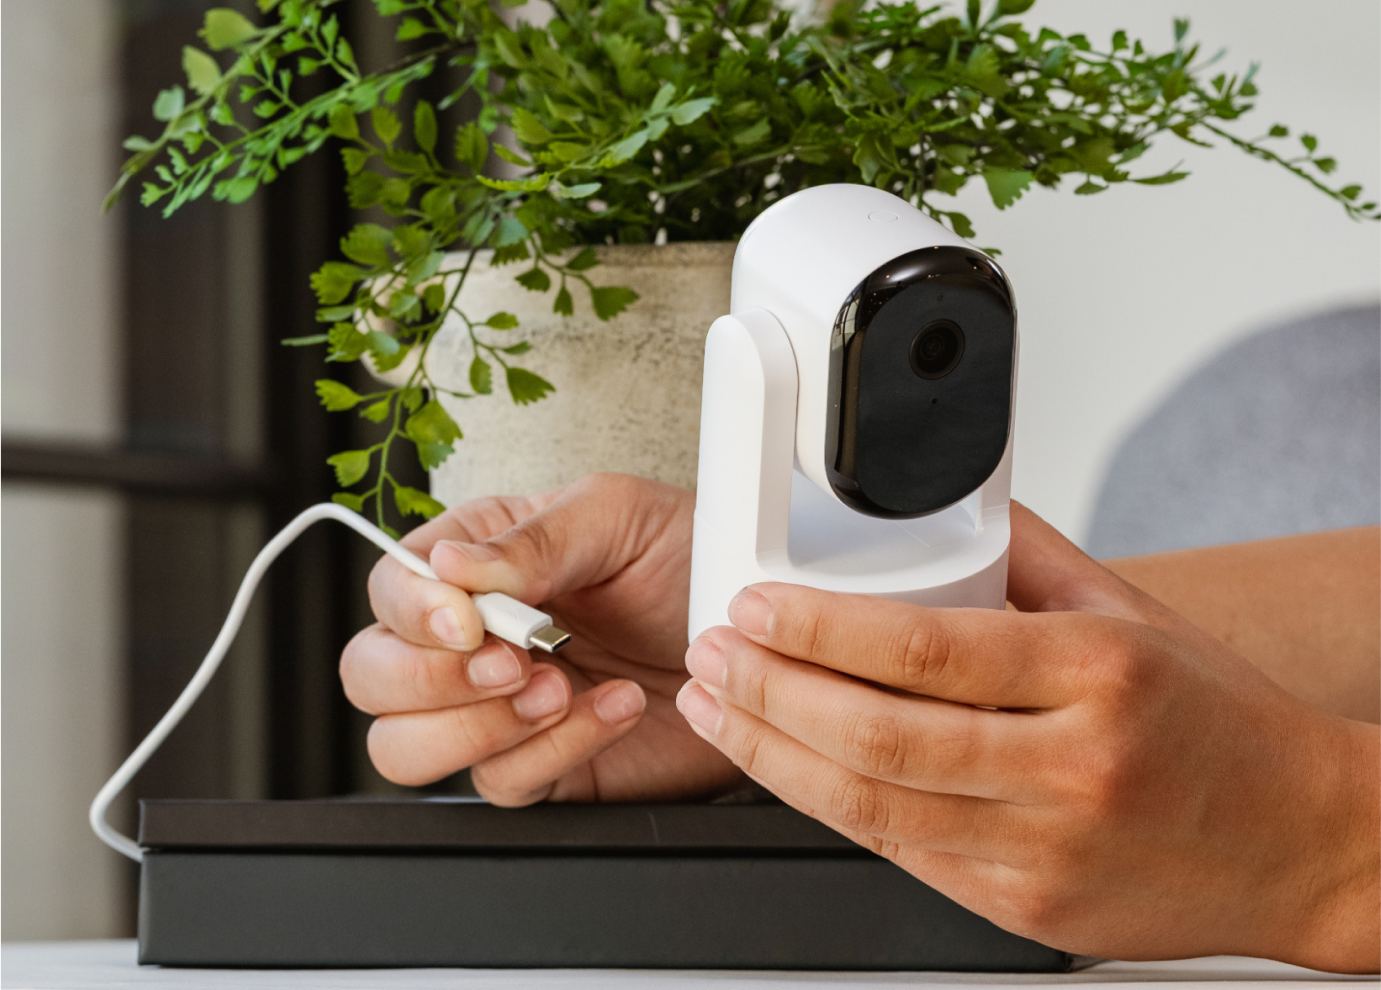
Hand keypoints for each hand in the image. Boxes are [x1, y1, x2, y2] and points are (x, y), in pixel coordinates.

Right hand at [341, 473, 741, 804]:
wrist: (757, 635)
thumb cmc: (686, 557)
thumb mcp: (618, 515)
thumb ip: (534, 539)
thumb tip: (451, 567)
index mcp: (475, 563)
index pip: (389, 591)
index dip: (412, 612)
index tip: (468, 617)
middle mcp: (472, 639)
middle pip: (372, 678)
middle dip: (429, 679)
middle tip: (513, 661)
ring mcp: (498, 709)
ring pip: (408, 749)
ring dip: (477, 726)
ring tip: (559, 687)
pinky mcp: (542, 765)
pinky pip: (504, 783)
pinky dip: (558, 750)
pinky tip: (614, 707)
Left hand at [676, 504, 1380, 970]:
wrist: (1305, 841)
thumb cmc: (1220, 721)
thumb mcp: (1133, 614)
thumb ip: (1028, 557)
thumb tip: (940, 512)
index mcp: (1098, 673)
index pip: (927, 649)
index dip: (821, 628)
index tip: (755, 604)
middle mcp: (1070, 767)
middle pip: (880, 734)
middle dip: (770, 693)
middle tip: (710, 654)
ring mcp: (1045, 849)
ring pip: (874, 806)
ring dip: (774, 756)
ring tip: (717, 708)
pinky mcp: (1026, 908)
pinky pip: (902, 855)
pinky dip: (830, 807)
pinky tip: (784, 767)